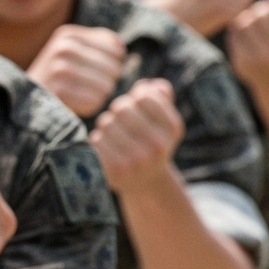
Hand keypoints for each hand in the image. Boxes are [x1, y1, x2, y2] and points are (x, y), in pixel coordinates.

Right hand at [29, 25, 127, 119]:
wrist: (24, 98)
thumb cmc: (57, 75)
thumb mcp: (73, 50)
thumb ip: (100, 42)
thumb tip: (122, 49)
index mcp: (68, 34)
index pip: (115, 49)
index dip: (112, 64)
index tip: (95, 70)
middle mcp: (62, 48)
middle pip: (113, 68)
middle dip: (107, 81)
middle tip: (88, 86)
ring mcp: (59, 69)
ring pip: (106, 87)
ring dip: (98, 95)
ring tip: (80, 94)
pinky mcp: (58, 92)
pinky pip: (94, 102)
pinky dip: (89, 107)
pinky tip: (75, 104)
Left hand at [90, 79, 185, 194]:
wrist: (145, 182)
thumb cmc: (151, 141)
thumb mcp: (162, 119)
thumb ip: (160, 96)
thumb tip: (152, 86)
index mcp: (172, 128)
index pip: (145, 96)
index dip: (135, 98)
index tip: (138, 109)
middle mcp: (158, 146)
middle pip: (122, 108)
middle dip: (118, 111)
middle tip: (121, 122)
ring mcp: (137, 160)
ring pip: (106, 123)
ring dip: (106, 126)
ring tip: (115, 137)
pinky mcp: (115, 171)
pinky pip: (96, 141)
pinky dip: (98, 141)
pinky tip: (107, 149)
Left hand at [225, 0, 268, 92]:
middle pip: (259, 16)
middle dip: (257, 11)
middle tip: (257, 14)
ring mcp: (260, 58)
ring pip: (244, 23)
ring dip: (245, 19)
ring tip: (249, 22)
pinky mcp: (243, 63)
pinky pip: (234, 36)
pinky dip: (236, 31)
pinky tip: (242, 33)